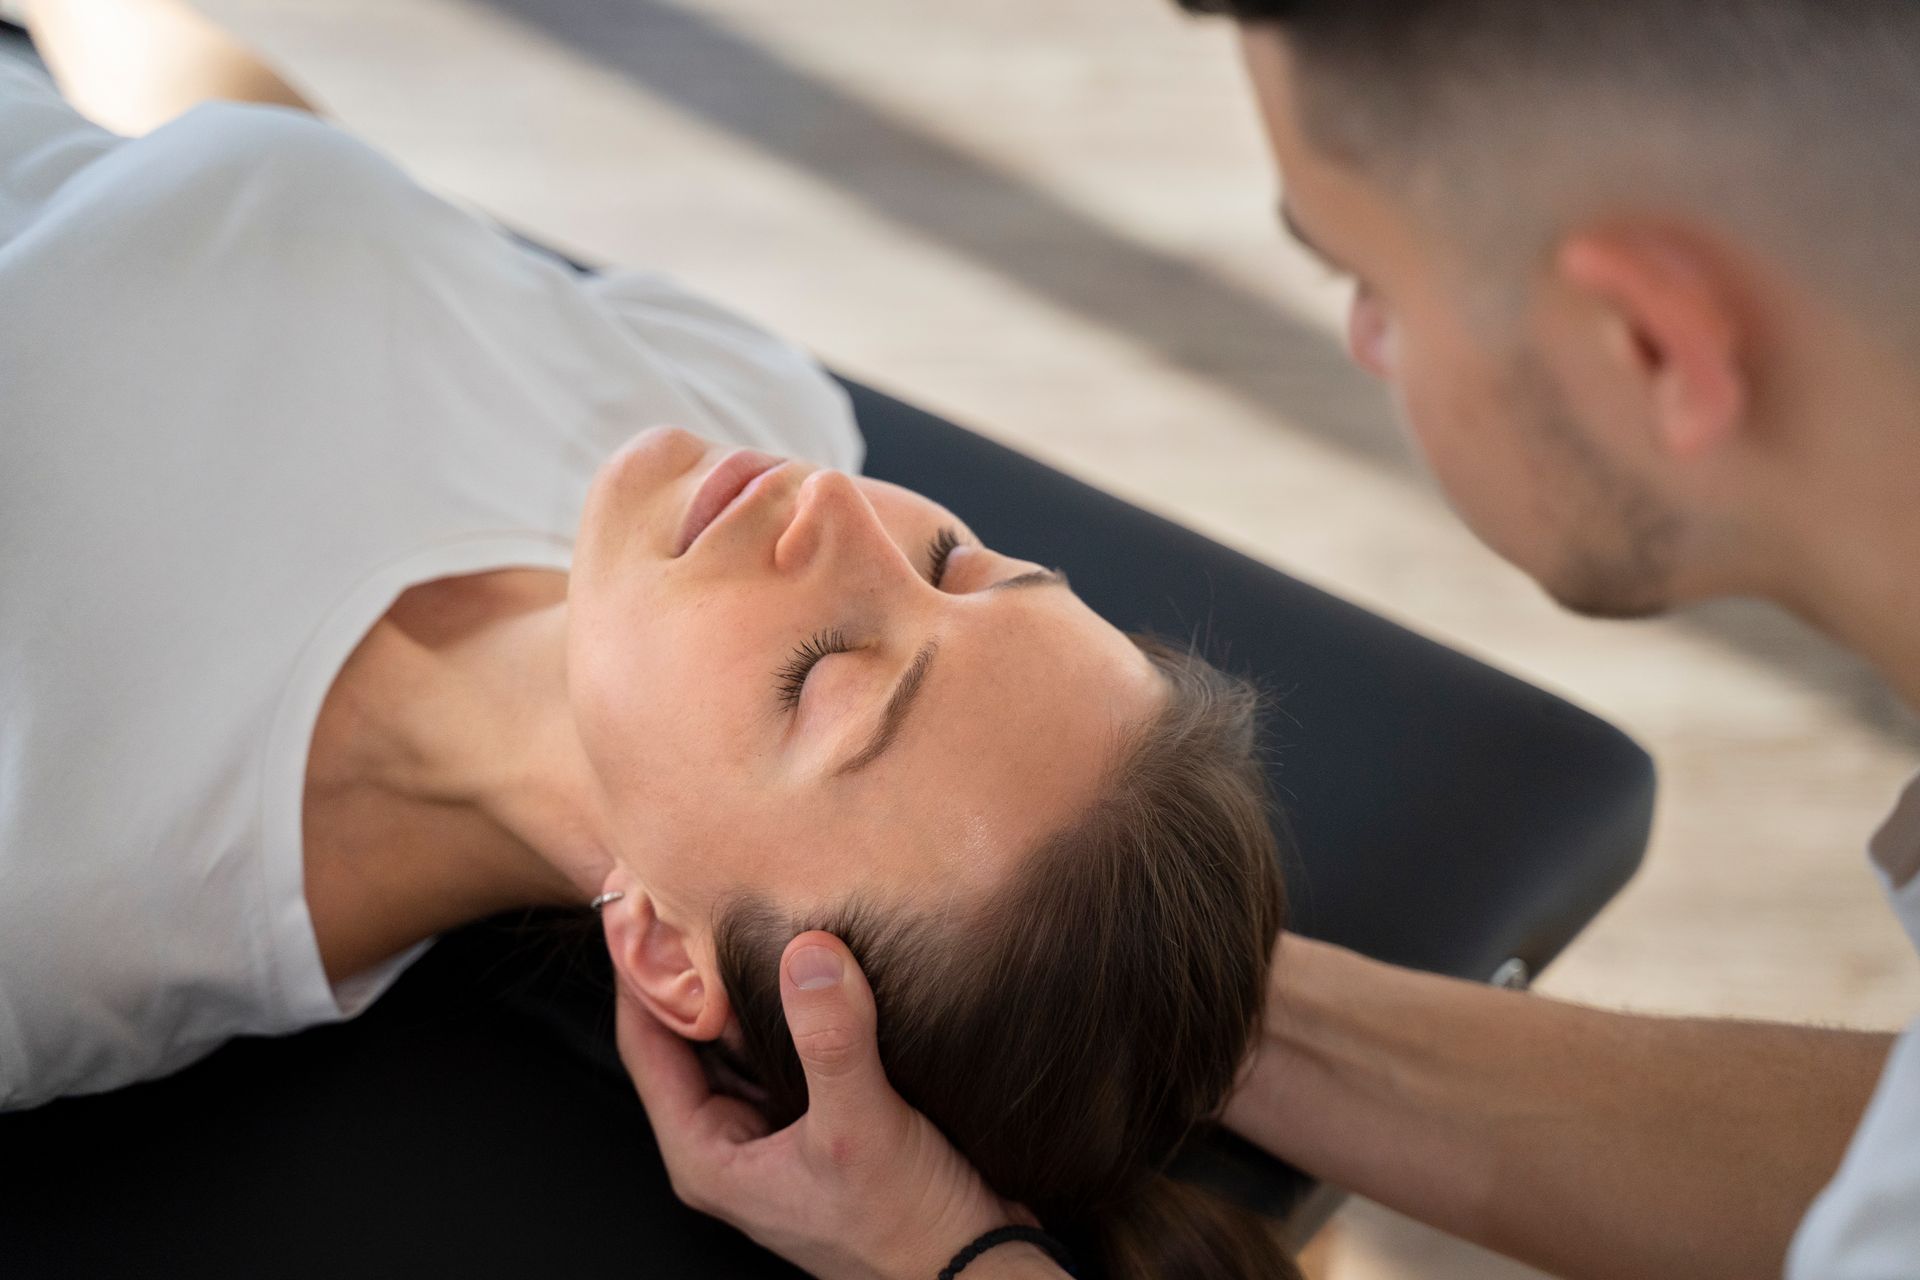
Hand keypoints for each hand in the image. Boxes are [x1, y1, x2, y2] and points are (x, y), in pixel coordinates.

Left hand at [610, 929, 1045, 1279]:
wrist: (978, 1271)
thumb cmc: (909, 1231)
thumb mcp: (862, 1129)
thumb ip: (831, 1040)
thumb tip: (807, 952)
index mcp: (709, 1155)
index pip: (645, 1044)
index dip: (637, 973)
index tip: (642, 902)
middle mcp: (732, 1142)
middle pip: (688, 1036)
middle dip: (694, 969)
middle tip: (699, 890)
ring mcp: (777, 1130)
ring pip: (743, 1038)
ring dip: (749, 984)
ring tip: (752, 909)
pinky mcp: (823, 1117)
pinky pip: (791, 1045)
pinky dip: (795, 1005)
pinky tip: (815, 961)